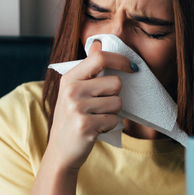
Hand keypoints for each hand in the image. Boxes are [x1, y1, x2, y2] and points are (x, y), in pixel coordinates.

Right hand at [44, 40, 136, 171]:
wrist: (61, 151)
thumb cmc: (71, 118)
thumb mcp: (74, 90)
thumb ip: (88, 68)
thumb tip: (98, 43)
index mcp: (69, 78)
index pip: (100, 58)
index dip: (120, 60)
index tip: (132, 67)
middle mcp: (71, 90)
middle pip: (115, 82)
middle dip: (115, 95)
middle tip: (101, 106)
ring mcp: (77, 108)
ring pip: (117, 102)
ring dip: (112, 113)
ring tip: (96, 118)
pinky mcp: (85, 125)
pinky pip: (113, 120)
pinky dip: (109, 126)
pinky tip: (96, 129)